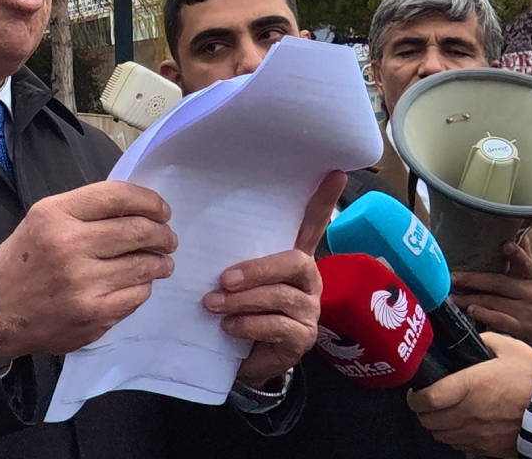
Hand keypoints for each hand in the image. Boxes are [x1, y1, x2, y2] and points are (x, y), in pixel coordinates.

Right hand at [0, 181, 175, 364]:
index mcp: (55, 214)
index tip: (162, 210)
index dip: (149, 201)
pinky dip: (143, 287)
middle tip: (168, 238)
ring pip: (144, 265)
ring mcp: (83, 282)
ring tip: (161, 263)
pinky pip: (137, 294)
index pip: (118, 196)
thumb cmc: (23, 262)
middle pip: (139, 230)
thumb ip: (85, 211)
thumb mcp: (42, 220)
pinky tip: (137, 284)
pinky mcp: (94, 314)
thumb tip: (139, 210)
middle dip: (163, 234)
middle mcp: (69, 245)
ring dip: (160, 262)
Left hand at [204, 170, 346, 387]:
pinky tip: (229, 327)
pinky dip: (249, 324)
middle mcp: (307, 280)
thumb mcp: (234, 280)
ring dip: (244, 300)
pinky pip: (279, 326)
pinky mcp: (302, 338)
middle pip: (295, 261)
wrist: (243, 359)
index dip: (323, 201)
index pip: (312, 225)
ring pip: (282, 296)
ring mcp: (309, 310)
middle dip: (257, 269)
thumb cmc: (239, 309)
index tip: (334, 172)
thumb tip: (197, 229)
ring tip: (213, 305)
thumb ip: (229, 257)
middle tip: (223, 279)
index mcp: (292, 259)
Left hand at [406, 332, 531, 457]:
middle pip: (430, 422)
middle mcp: (469, 413)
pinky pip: (462, 446)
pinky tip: (461, 427)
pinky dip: (455, 438)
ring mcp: (479, 434)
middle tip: (425, 403)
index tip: (414, 393)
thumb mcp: (509, 347)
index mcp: (469, 386)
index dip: (415, 399)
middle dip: (423, 413)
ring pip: (443, 436)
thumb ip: (485, 341)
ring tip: (441, 415)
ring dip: (437, 426)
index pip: (427, 399)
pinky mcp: (491, 447)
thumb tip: (472, 340)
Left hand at [451, 236, 531, 347]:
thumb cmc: (521, 299)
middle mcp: (531, 292)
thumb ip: (520, 258)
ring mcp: (527, 311)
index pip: (524, 262)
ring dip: (469, 299)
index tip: (505, 245)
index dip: (516, 253)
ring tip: (451, 297)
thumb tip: (517, 230)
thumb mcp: (523, 279)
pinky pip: (497, 319)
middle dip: (472, 280)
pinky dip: (482, 314)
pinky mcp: (520, 328)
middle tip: (452, 278)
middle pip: (498, 282)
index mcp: (530, 276)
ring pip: (492, 301)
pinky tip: (470, 310)